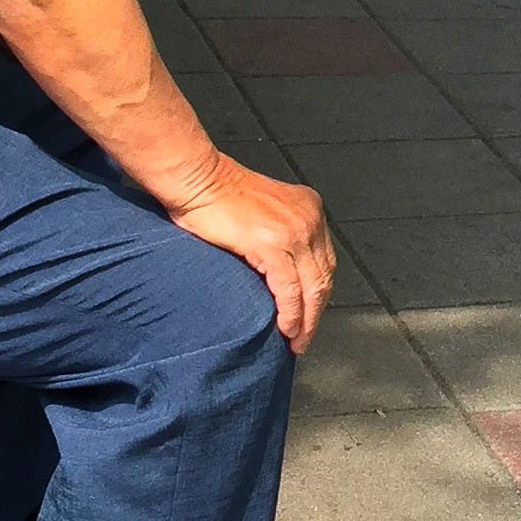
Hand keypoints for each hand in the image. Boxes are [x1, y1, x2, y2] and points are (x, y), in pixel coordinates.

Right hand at [164, 147, 334, 351]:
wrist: (196, 179)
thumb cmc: (217, 196)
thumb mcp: (264, 213)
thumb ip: (281, 237)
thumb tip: (283, 276)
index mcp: (309, 209)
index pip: (324, 261)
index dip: (319, 293)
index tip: (310, 314)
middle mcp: (308, 219)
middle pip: (323, 277)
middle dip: (316, 312)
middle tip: (305, 337)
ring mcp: (294, 231)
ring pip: (311, 287)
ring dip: (306, 320)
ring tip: (296, 340)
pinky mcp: (273, 244)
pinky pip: (289, 289)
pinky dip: (290, 313)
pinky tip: (286, 328)